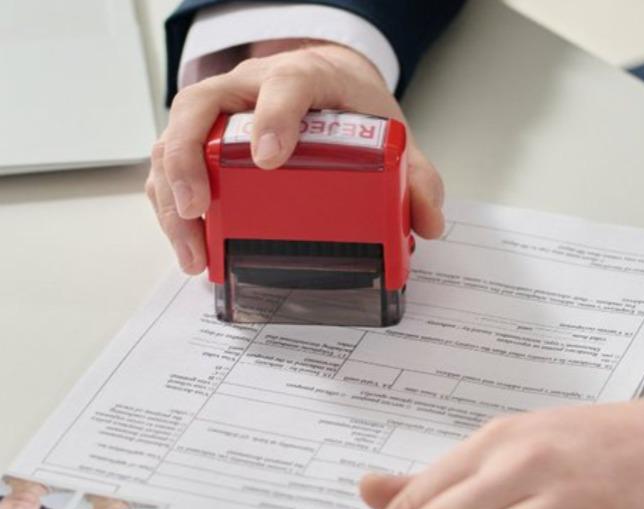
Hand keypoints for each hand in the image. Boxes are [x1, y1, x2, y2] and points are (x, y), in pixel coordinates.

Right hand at [146, 40, 444, 273]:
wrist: (326, 84)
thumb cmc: (349, 106)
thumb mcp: (390, 133)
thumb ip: (416, 175)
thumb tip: (429, 223)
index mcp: (303, 78)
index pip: (285, 83)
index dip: (273, 115)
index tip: (270, 158)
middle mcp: (248, 88)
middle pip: (199, 107)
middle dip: (190, 159)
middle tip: (199, 208)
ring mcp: (219, 112)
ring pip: (173, 139)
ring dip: (172, 196)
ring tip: (194, 250)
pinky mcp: (202, 140)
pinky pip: (170, 166)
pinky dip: (170, 206)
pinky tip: (191, 246)